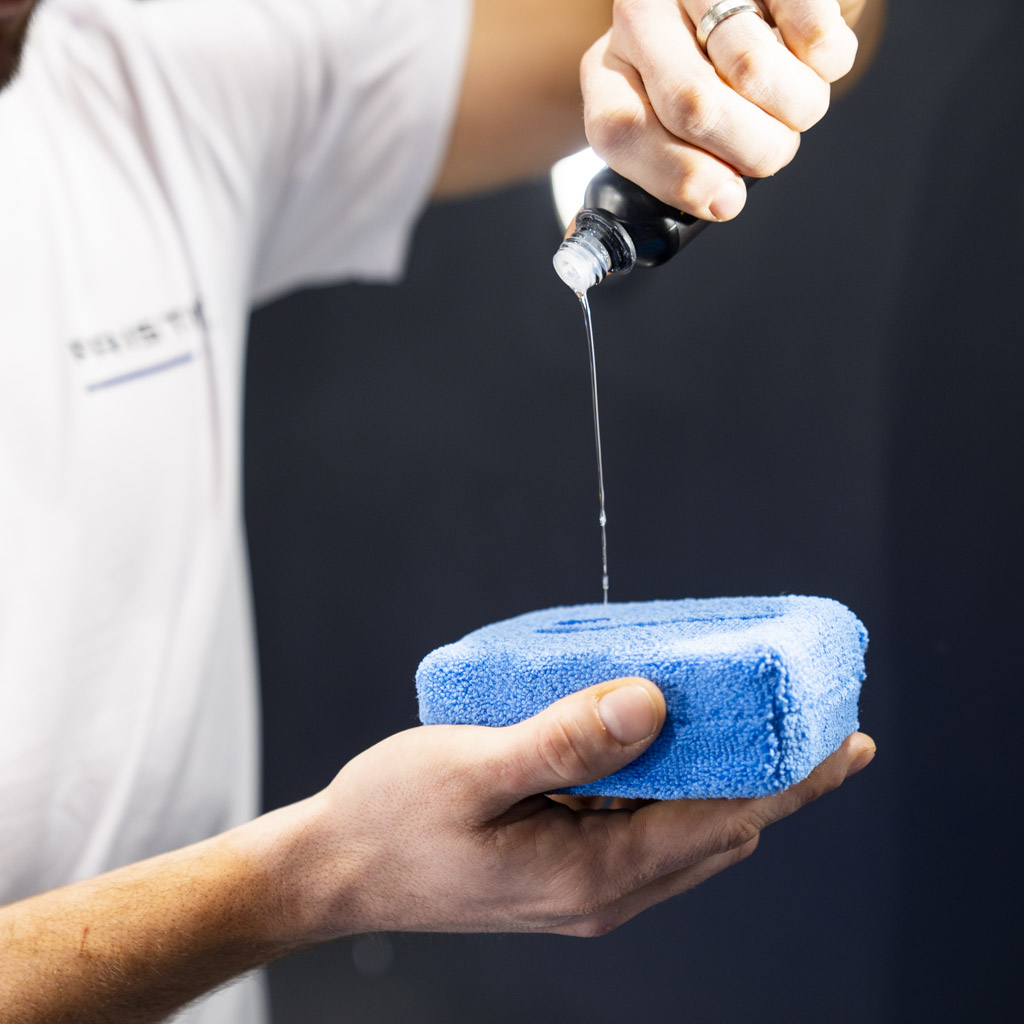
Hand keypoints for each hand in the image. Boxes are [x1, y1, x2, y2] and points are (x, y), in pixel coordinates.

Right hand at [285, 678, 874, 939]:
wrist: (337, 871)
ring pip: (691, 834)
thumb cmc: (393, 819)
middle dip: (781, 785)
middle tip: (819, 726)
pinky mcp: (568, 869)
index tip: (848, 743)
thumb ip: (565, 740)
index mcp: (594, 872)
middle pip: (724, 832)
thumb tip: (653, 704)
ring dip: (732, 786)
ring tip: (761, 731)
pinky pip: (650, 830)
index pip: (726, 822)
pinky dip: (681, 790)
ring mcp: (588, 885)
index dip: (794, 782)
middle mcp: (606, 889)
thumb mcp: (473, 770)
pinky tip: (671, 748)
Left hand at [582, 1, 868, 219]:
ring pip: (755, 71)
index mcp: (608, 71)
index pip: (620, 132)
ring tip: (793, 106)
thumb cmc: (709, 75)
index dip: (679, 178)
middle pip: (694, 108)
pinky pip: (812, 29)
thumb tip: (617, 243)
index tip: (724, 201)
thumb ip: (651, 174)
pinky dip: (827, 60)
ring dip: (794, 110)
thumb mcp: (661, 122)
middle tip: (767, 155)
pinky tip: (815, 58)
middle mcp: (641, 15)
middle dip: (749, 152)